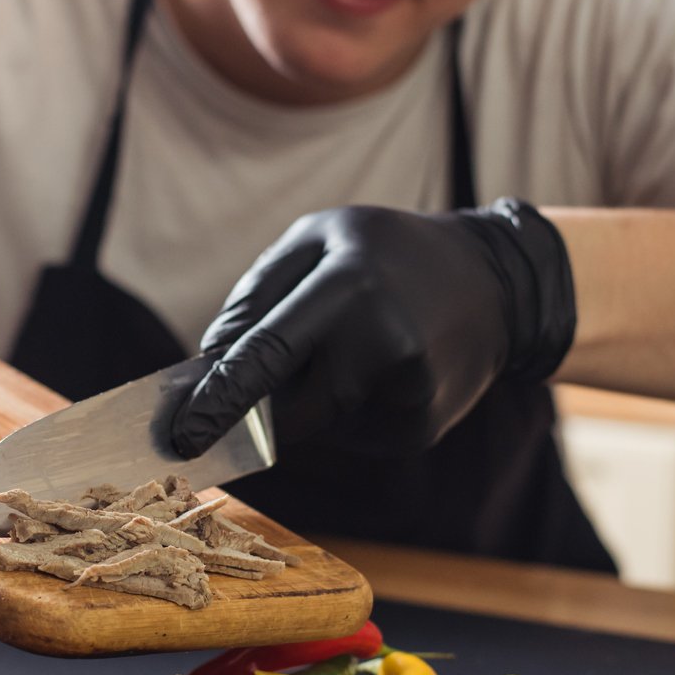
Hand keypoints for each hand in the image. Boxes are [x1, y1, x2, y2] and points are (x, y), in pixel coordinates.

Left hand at [169, 200, 575, 458]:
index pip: (266, 355)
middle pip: (283, 409)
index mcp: (351, 287)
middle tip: (257, 380)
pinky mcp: (418, 429)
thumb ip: (255, 296)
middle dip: (253, 410)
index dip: (218, 400)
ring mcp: (406, 395)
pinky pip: (345, 435)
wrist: (494, 285)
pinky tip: (379, 372)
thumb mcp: (318, 239)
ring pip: (312, 424)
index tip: (179, 435)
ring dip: (306, 398)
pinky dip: (342, 410)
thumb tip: (208, 365)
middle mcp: (383, 346)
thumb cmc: (388, 253)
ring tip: (353, 346)